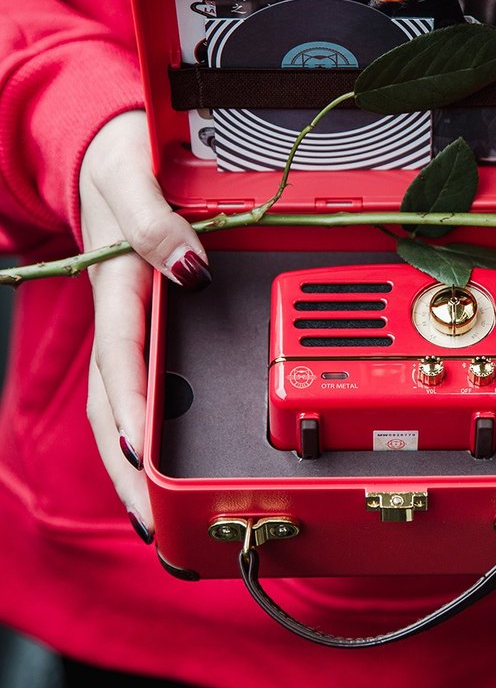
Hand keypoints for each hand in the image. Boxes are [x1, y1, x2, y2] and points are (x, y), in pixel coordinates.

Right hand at [81, 110, 210, 543]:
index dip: (132, 410)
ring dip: (137, 466)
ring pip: (125, 407)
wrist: (113, 158)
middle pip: (117, 406)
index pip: (120, 360)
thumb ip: (156, 222)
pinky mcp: (147, 333)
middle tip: (150, 528)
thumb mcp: (134, 181)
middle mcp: (124, 321)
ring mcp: (133, 331)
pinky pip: (143, 389)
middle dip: (129, 470)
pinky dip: (150, 431)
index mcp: (118, 290)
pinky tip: (165, 466)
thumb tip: (190, 270)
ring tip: (158, 523)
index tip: (143, 457)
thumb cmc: (122, 169)